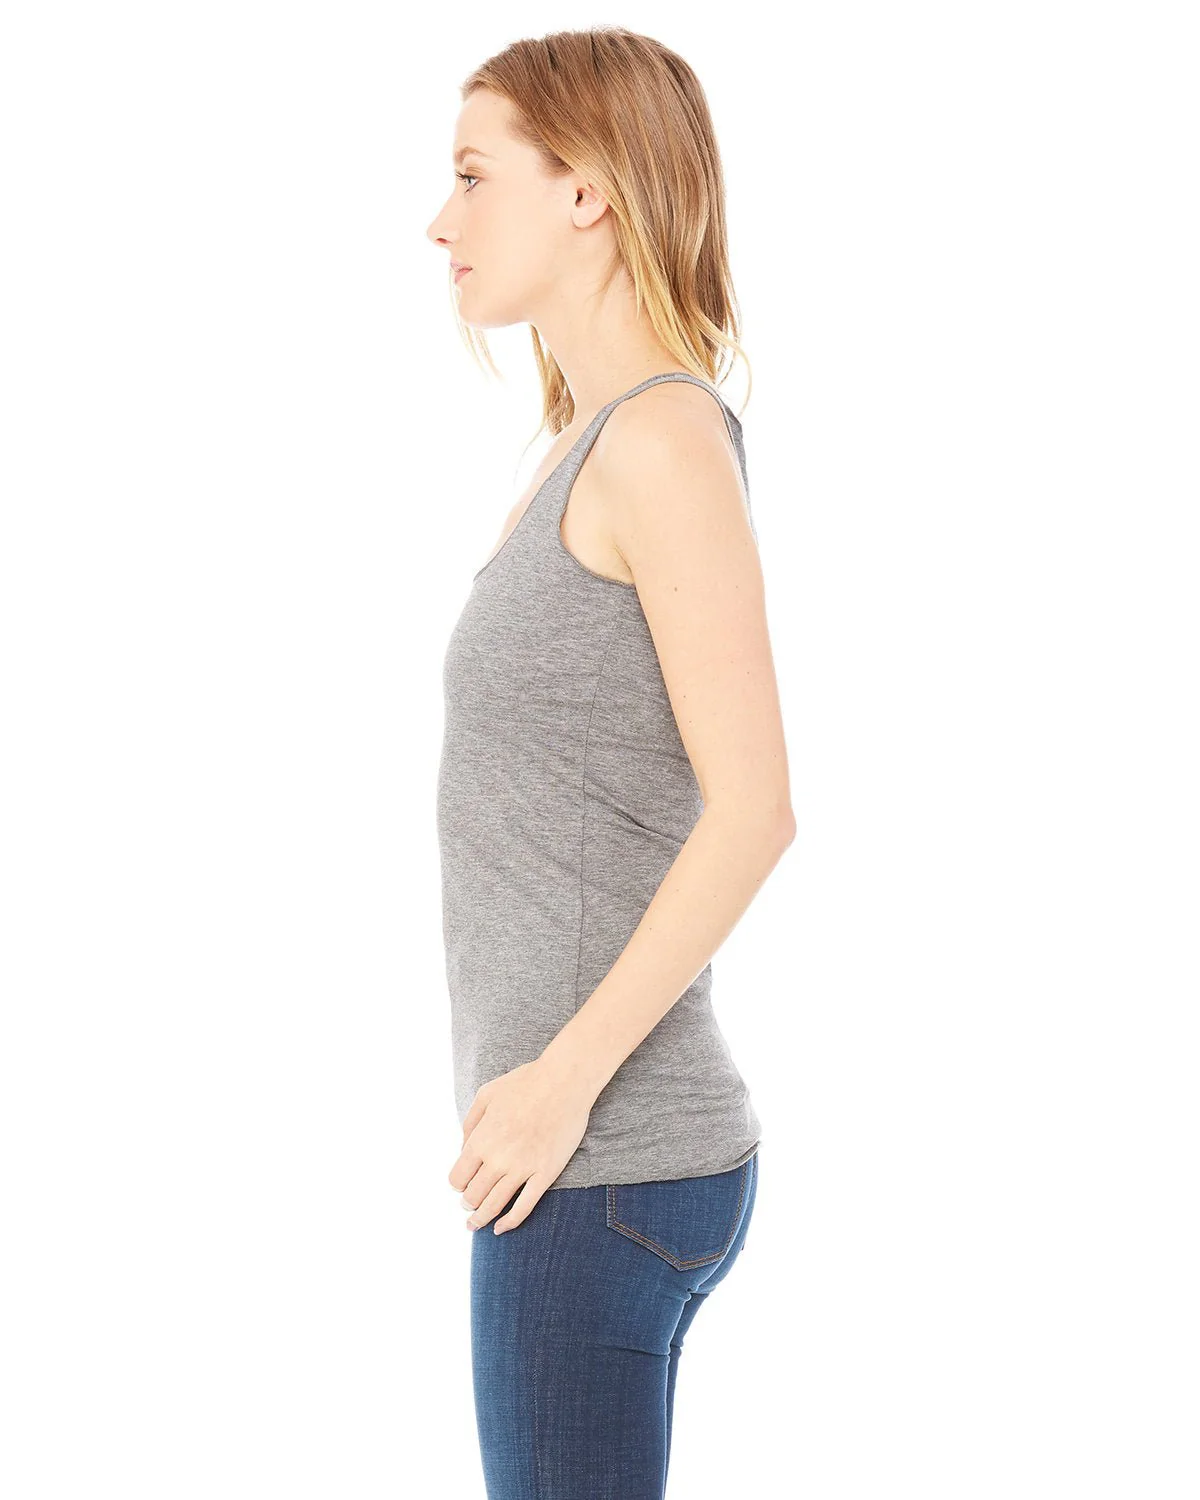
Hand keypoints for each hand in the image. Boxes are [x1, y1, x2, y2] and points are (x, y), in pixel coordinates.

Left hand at [448, 1058, 593, 1234]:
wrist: (564, 1081)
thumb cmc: (525, 1083)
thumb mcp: (486, 1094)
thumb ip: (470, 1123)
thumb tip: (464, 1148)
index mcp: (481, 1139)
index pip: (458, 1178)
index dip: (458, 1185)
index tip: (462, 1186)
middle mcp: (498, 1158)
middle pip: (473, 1196)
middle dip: (468, 1204)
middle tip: (468, 1206)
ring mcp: (523, 1168)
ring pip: (494, 1206)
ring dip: (481, 1219)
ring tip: (475, 1224)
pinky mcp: (546, 1173)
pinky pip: (524, 1208)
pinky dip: (509, 1223)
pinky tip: (500, 1229)